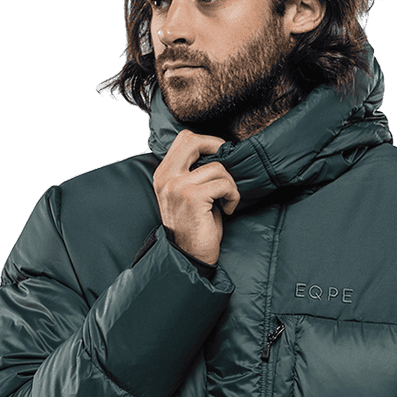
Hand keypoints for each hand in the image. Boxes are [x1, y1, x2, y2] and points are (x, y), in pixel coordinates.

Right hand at [152, 129, 239, 265]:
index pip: (183, 139)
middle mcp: (166, 178)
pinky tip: (228, 209)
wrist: (189, 257)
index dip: (206, 141)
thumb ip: (193, 172)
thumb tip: (217, 152)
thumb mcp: (187, 194)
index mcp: (163, 175)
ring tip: (227, 201)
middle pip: (193, 140)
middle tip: (229, 162)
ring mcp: (178, 187)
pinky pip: (223, 184)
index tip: (219, 153)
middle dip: (217, 146)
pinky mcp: (193, 198)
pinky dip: (232, 196)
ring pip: (216, 167)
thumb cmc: (194, 228)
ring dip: (230, 184)